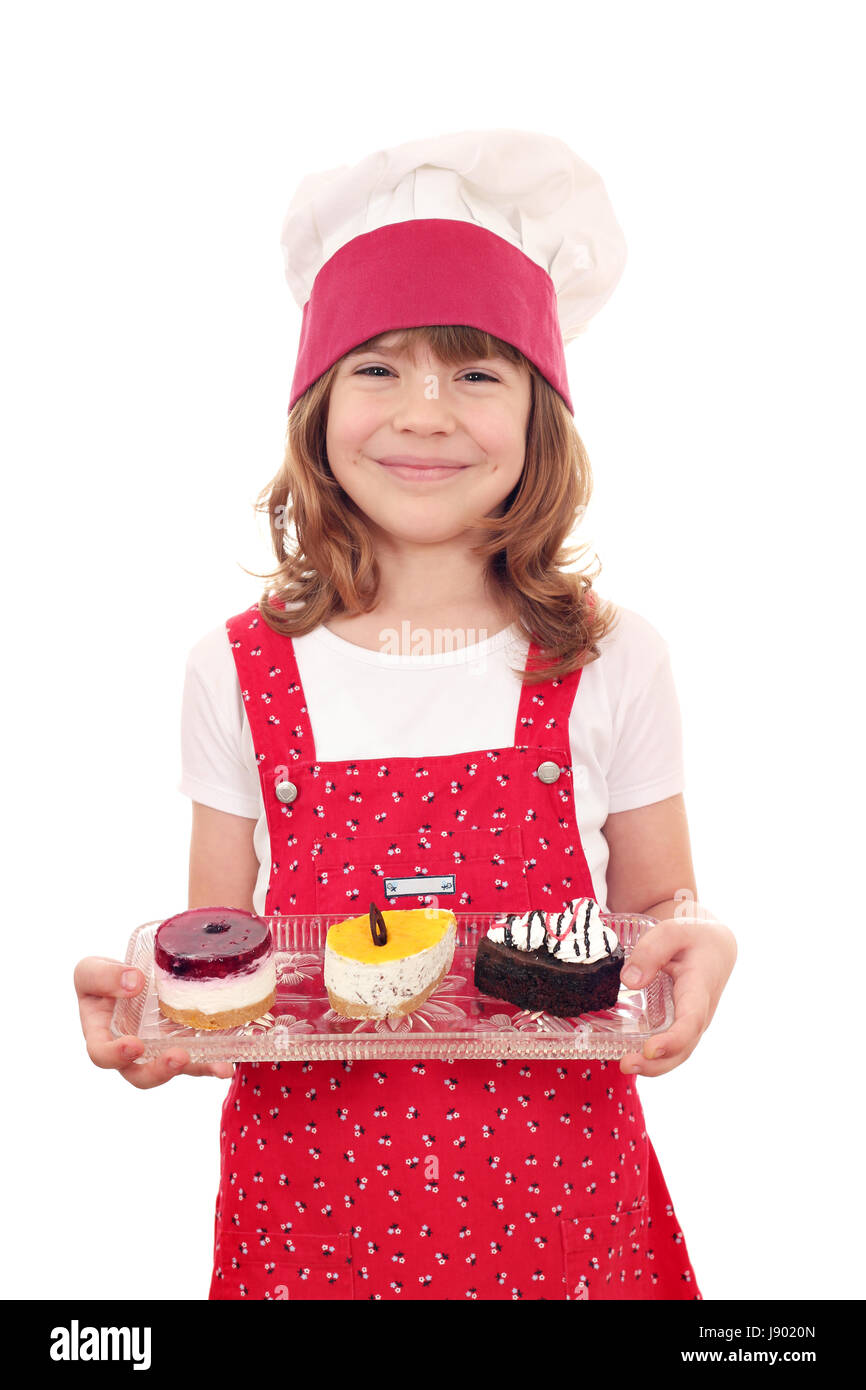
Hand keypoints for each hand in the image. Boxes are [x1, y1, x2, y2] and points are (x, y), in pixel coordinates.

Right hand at [74, 956, 234, 1087]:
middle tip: (178, 1057)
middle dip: (159, 1071)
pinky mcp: (182, 1043)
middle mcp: (131, 1051)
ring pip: (174, 1069)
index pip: (102, 1054)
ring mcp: (158, 1049)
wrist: (131, 976)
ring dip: (196, 1068)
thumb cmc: (104, 977)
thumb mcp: (91, 970)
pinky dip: (214, 1061)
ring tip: (218, 1066)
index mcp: (102, 1036)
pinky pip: (197, 1057)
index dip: (116, 1055)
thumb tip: (134, 982)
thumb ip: (104, 975)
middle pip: (139, 1074)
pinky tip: (229, 1062)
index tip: (135, 1045)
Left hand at [618, 917, 736, 1076]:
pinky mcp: (682, 1024)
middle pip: (684, 1047)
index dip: (672, 1040)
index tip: (650, 1050)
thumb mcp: (672, 931)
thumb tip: (630, 981)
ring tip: (625, 1066)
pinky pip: (672, 1047)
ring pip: (678, 1052)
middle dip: (657, 1064)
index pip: (690, 1021)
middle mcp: (700, 1012)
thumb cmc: (693, 936)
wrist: (714, 945)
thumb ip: (651, 951)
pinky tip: (628, 1055)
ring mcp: (693, 1022)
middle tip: (626, 1065)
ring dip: (653, 1066)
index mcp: (700, 988)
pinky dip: (653, 1058)